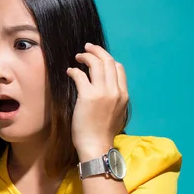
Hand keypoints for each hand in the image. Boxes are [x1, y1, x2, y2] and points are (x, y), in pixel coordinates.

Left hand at [67, 43, 128, 161]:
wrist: (96, 145)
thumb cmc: (103, 132)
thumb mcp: (117, 113)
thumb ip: (114, 98)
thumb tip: (106, 88)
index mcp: (123, 94)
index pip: (118, 68)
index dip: (107, 59)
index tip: (98, 58)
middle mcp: (115, 91)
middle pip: (108, 61)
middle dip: (97, 51)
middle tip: (87, 47)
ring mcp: (102, 93)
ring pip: (96, 64)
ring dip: (86, 56)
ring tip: (78, 56)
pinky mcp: (88, 96)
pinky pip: (80, 75)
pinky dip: (74, 70)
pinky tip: (70, 72)